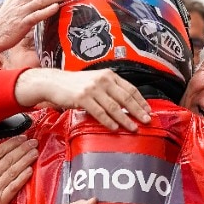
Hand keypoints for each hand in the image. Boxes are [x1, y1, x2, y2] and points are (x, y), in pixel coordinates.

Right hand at [0, 136, 38, 203]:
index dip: (11, 143)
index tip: (21, 137)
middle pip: (9, 159)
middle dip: (22, 148)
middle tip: (33, 141)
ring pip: (14, 171)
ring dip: (26, 160)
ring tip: (35, 151)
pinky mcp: (2, 200)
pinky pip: (14, 186)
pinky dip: (22, 178)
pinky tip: (30, 170)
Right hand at [13, 67, 150, 129]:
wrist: (54, 83)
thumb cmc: (76, 84)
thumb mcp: (96, 81)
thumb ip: (110, 89)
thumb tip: (127, 104)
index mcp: (109, 75)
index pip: (130, 89)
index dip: (141, 101)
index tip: (148, 111)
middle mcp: (102, 80)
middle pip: (125, 98)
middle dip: (138, 111)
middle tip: (146, 121)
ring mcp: (92, 89)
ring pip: (114, 107)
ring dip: (125, 119)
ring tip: (133, 128)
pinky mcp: (82, 98)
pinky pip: (99, 112)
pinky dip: (108, 121)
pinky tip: (115, 128)